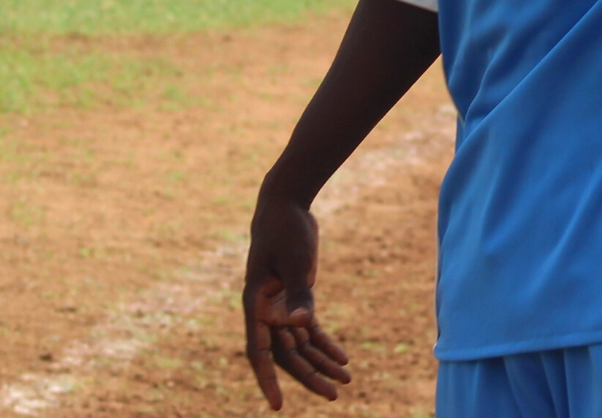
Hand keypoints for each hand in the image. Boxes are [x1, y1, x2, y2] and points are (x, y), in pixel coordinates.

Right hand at [242, 187, 351, 408]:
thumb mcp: (295, 261)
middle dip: (309, 376)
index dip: (268, 379)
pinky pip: (310, 329)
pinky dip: (325, 343)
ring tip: (345, 381)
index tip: (278, 405)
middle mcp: (265, 311)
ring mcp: (281, 306)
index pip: (259, 352)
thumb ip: (299, 293)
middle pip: (286, 354)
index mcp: (255, 304)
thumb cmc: (286, 230)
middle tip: (334, 396)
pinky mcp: (296, 296)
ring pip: (300, 345)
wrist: (287, 204)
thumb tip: (303, 324)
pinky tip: (342, 359)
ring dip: (321, 362)